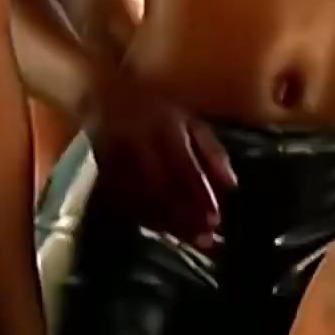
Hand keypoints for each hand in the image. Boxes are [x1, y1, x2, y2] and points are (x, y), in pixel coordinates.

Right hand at [83, 75, 237, 245]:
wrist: (105, 95)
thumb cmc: (159, 111)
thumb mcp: (191, 123)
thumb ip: (213, 153)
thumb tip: (232, 186)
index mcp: (167, 128)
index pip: (186, 167)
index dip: (201, 196)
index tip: (215, 221)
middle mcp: (140, 143)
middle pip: (163, 187)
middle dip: (185, 216)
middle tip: (204, 239)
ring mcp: (117, 158)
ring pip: (142, 198)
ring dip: (166, 222)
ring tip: (188, 239)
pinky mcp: (102, 170)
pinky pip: (122, 200)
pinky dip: (143, 217)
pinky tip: (161, 230)